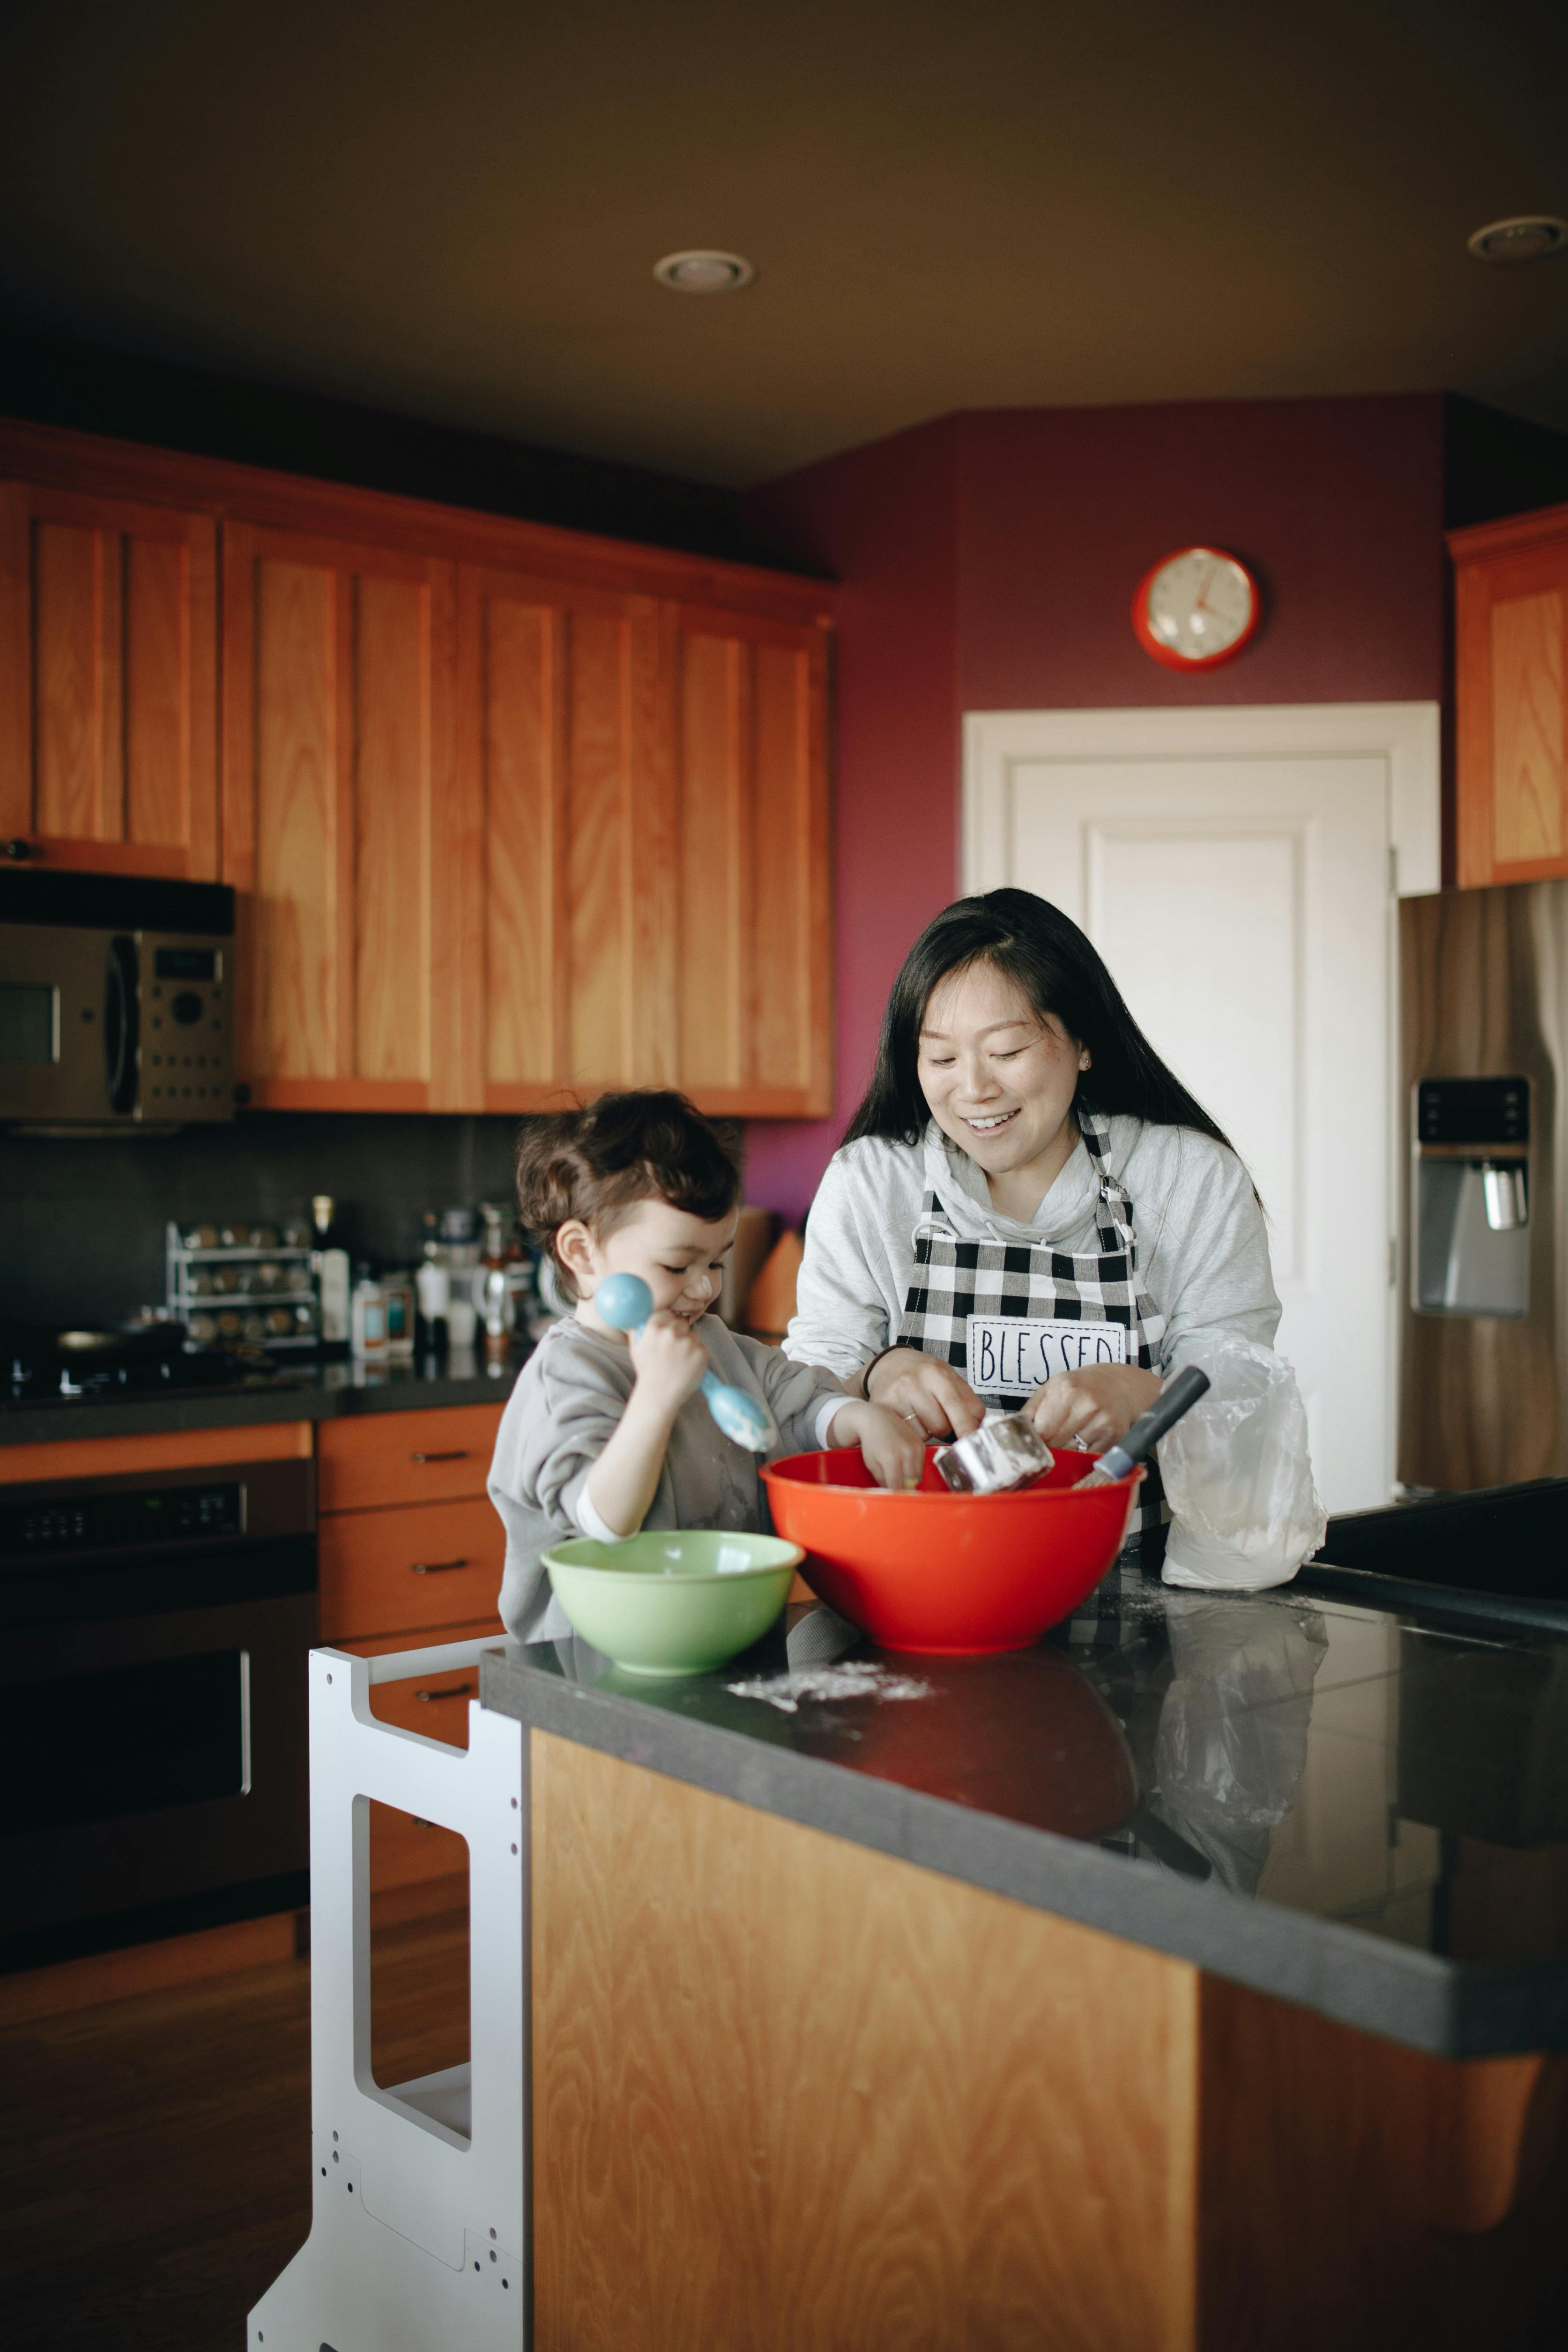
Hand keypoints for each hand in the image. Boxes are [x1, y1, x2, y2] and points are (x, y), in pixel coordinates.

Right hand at [626, 1310, 708, 1415]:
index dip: (667, 1323)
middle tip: (674, 1350)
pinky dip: (697, 1355)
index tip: (667, 1333)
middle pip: (681, 1322)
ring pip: (693, 1335)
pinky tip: (687, 1366)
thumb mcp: (636, 1348)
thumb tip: (640, 1312)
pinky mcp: (701, 1353)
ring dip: (689, 1344)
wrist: (659, 1395)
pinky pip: (702, 1347)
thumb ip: (638, 1328)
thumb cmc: (647, 1371)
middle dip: (679, 1333)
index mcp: (654, 1329)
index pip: (666, 1314)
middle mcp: (670, 1333)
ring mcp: (687, 1343)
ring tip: (679, 1361)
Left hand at [829, 1399, 927, 1490]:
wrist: (877, 1419)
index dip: (896, 1495)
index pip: (898, 1486)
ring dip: (910, 1480)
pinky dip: (914, 1470)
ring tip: (900, 1478)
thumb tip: (892, 1494)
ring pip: (918, 1475)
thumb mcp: (872, 1464)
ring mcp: (916, 1448)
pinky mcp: (921, 1445)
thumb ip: (882, 1481)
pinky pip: (921, 1465)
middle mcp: (906, 1453)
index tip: (894, 1501)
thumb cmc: (871, 1442)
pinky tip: (904, 1466)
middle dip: (904, 1489)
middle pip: (911, 1483)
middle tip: (898, 1492)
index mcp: (891, 1458)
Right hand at [865, 1347, 984, 1439]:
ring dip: (930, 1432)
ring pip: (925, 1434)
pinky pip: (908, 1434)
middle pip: (940, 1425)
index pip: (954, 1404)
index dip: (964, 1425)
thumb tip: (977, 1429)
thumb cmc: (925, 1374)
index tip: (971, 1439)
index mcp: (936, 1372)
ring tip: (923, 1415)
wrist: (890, 1364)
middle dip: (946, 1429)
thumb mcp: (948, 1377)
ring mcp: (896, 1396)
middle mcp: (914, 1382)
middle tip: (940, 1417)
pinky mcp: (883, 1408)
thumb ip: (967, 1401)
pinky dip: (914, 1432)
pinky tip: (910, 1418)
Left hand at [1021, 1363, 1161, 1450]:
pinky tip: (1087, 1437)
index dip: (1035, 1437)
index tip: (1035, 1438)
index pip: (1041, 1430)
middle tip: (1054, 1436)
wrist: (1122, 1386)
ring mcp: (1102, 1422)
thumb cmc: (1083, 1386)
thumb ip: (1032, 1408)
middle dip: (1049, 1444)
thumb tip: (1014, 1430)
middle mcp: (1085, 1405)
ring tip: (1072, 1433)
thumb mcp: (1053, 1386)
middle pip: (1055, 1443)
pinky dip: (1083, 1451)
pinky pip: (1088, 1455)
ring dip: (1066, 1448)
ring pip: (1071, 1452)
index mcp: (1066, 1390)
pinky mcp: (1114, 1436)